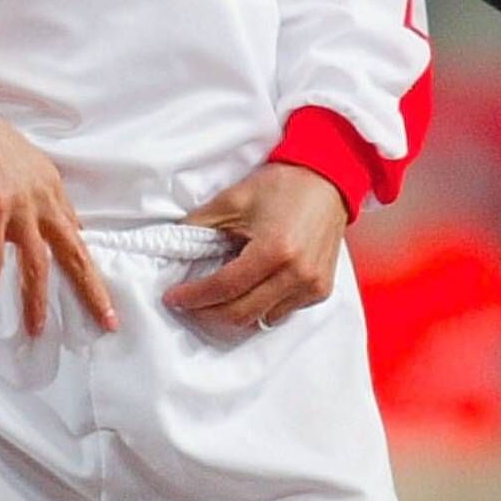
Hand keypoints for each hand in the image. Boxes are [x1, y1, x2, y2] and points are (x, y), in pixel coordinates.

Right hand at [0, 60, 116, 336]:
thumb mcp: (9, 162)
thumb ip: (23, 189)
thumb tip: (26, 217)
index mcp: (48, 183)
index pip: (73, 230)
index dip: (84, 261)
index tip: (94, 288)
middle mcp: (42, 194)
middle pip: (74, 250)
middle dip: (92, 289)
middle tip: (107, 321)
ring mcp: (20, 202)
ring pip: (38, 262)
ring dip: (37, 301)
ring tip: (35, 330)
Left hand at [165, 162, 347, 332]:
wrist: (327, 180)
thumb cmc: (282, 185)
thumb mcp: (232, 200)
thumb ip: (199, 228)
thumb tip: (174, 252)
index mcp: (275, 250)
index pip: (224, 287)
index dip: (194, 296)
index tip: (173, 297)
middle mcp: (297, 274)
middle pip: (241, 313)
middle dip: (208, 312)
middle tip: (189, 303)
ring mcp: (312, 285)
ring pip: (261, 319)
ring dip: (234, 312)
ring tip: (217, 296)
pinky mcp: (320, 290)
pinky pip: (281, 312)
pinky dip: (260, 308)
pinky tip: (250, 290)